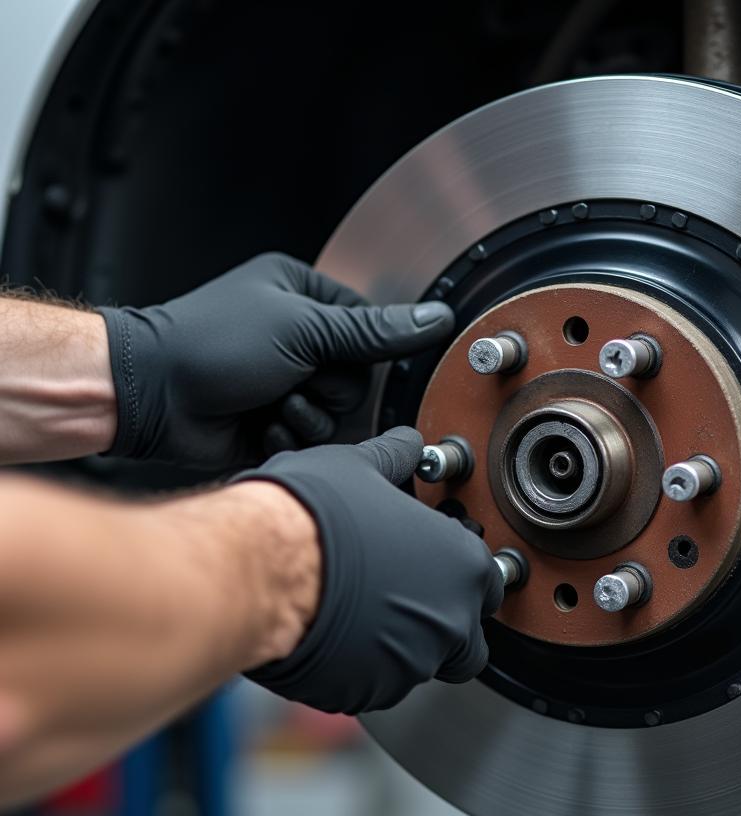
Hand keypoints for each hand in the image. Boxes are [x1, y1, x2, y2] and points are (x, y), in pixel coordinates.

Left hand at [98, 252, 453, 469]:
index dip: (359, 353)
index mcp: (306, 298)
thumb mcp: (303, 328)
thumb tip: (435, 318)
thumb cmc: (212, 344)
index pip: (372, 330)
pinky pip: (312, 440)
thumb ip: (374, 331)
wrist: (154, 396)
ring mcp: (288, 383)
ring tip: (269, 403)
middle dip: (327, 389)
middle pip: (358, 380)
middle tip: (291, 379)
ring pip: (339, 415)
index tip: (330, 356)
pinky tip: (257, 424)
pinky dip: (288, 437)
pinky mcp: (277, 423)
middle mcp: (300, 341)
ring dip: (307, 417)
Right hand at [235, 426, 504, 713]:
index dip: (461, 577)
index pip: (489, 584)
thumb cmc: (313, 517)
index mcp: (463, 567)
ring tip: (357, 613)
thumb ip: (395, 459)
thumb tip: (406, 444)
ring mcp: (410, 664)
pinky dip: (360, 666)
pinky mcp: (365, 692)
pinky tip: (332, 635)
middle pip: (467, 642)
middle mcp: (450, 623)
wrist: (260, 569)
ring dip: (398, 646)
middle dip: (443, 627)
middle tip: (402, 600)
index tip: (437, 570)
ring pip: (419, 665)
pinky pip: (373, 684)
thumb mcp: (361, 467)